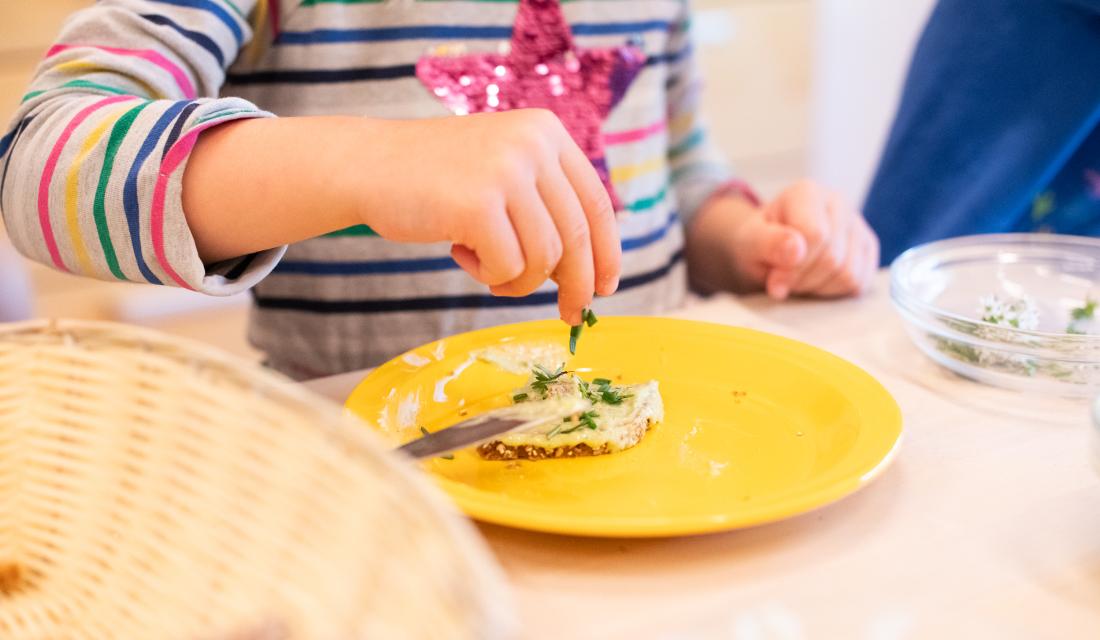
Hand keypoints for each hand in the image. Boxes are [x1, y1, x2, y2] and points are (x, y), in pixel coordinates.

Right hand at [360, 109, 620, 323]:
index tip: (606, 288)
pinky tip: (459, 252)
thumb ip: (543, 204)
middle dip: (576, 285)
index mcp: (545, 131)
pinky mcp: (478, 203)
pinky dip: (487, 275)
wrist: (367, 165)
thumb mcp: (501, 172)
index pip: (595, 202)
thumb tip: (588, 273)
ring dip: (517, 280)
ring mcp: (506, 171)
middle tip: (570, 315)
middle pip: (577, 235)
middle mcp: (533, 144)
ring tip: (485, 267)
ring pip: (544, 257)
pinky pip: (508, 266)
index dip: (607, 252)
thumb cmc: (434, 181)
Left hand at [759, 180, 878, 298]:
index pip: (815, 236)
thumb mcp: (749, 243)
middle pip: (832, 258)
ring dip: (817, 287)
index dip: (793, 267)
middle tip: (784, 280)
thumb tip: (795, 250)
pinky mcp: (868, 248)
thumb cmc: (759, 243)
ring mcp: (857, 224)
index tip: (774, 279)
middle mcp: (837, 202)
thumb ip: (767, 243)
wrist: (770, 249)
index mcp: (807, 193)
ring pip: (849, 274)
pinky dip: (834, 292)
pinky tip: (816, 281)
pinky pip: (859, 282)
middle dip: (803, 280)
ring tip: (799, 278)